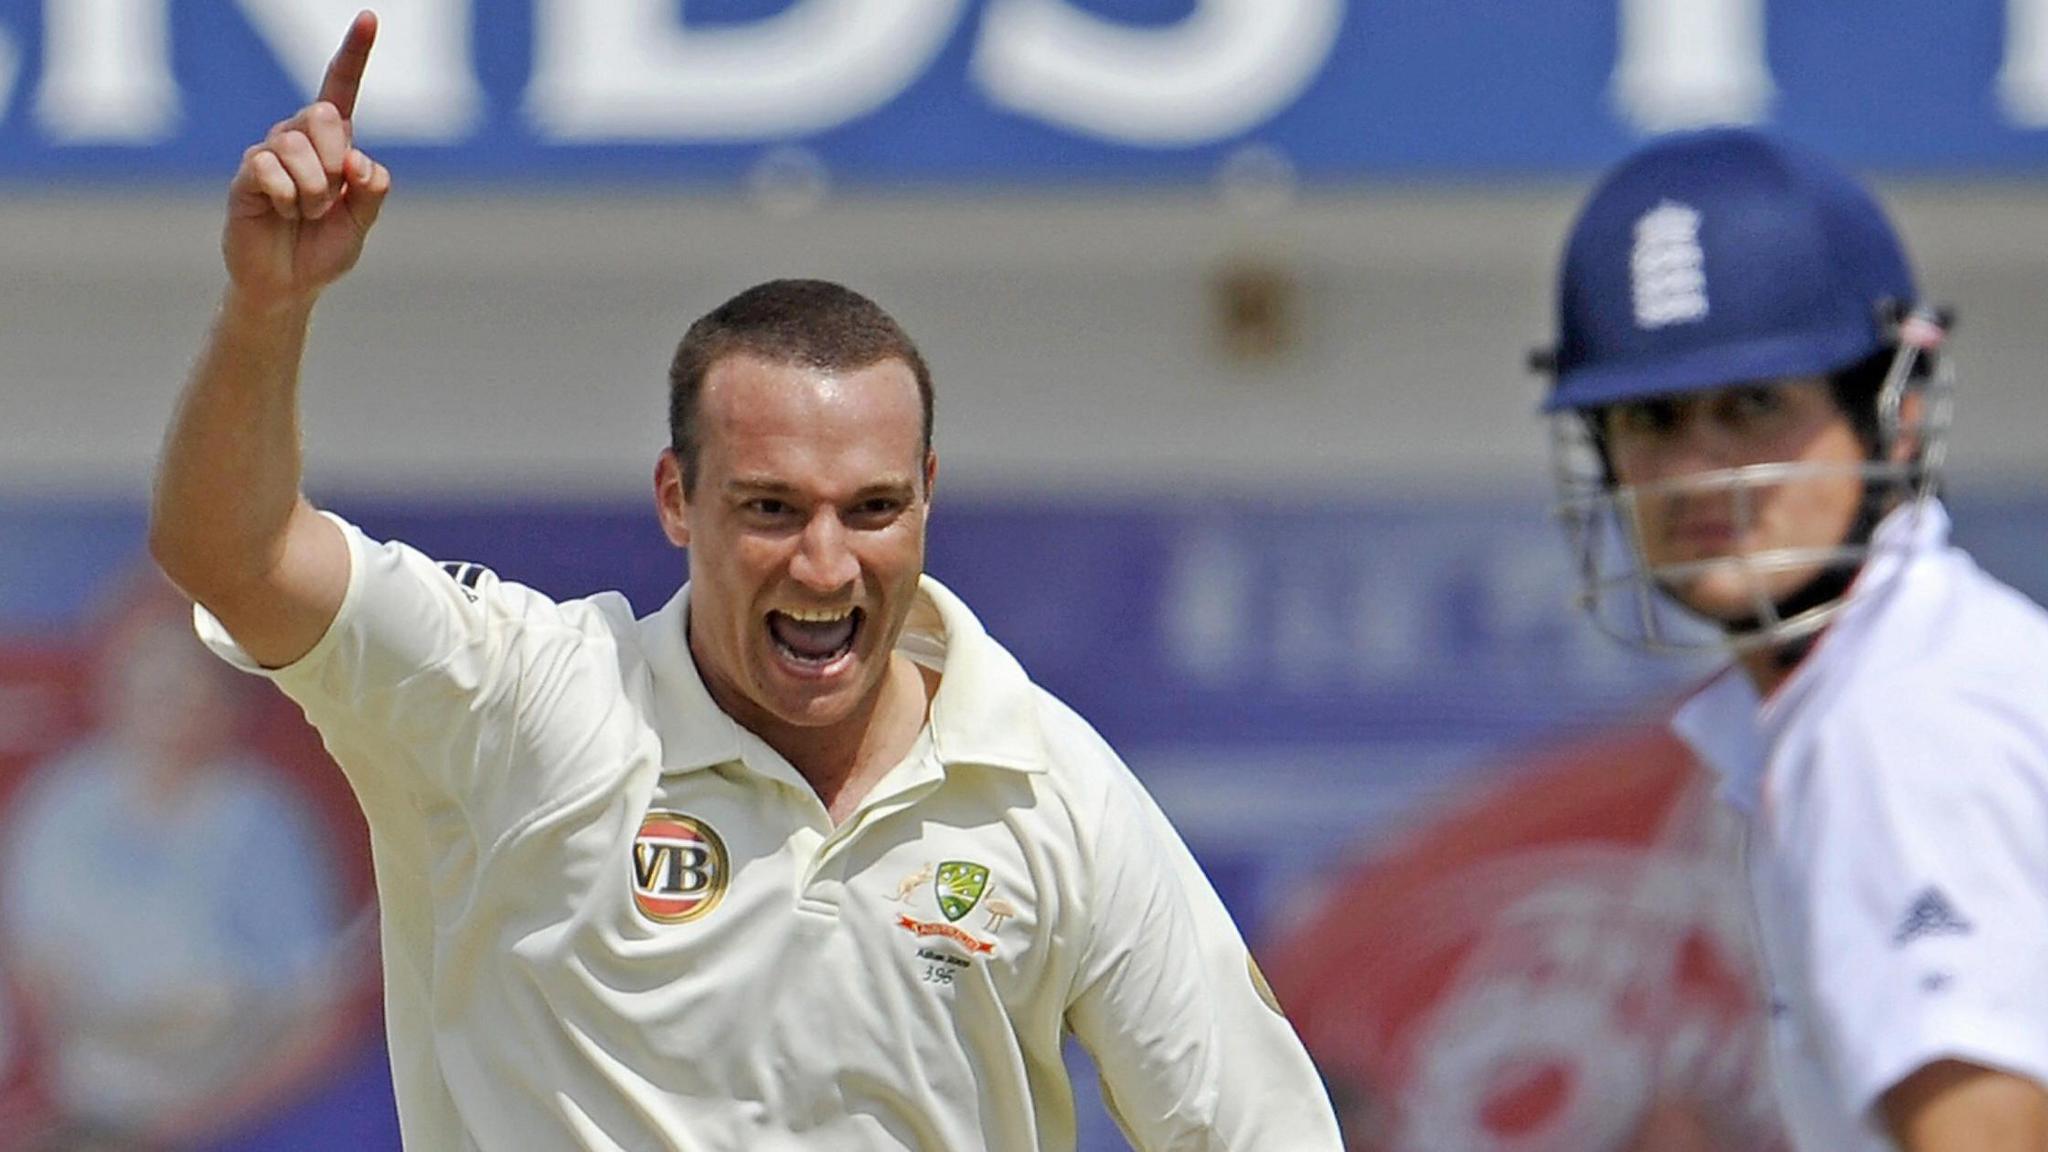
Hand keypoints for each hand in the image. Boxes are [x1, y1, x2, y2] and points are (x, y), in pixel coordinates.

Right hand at [223, 10, 390, 307]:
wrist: (289, 286)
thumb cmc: (324, 248)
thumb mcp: (362, 222)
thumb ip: (372, 190)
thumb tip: (359, 160)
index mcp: (332, 144)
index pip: (341, 88)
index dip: (354, 53)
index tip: (369, 17)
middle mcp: (298, 139)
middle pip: (322, 114)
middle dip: (335, 158)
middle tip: (331, 198)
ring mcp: (268, 154)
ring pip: (297, 147)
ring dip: (314, 190)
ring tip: (307, 213)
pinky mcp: (246, 175)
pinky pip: (268, 168)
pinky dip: (286, 196)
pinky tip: (282, 212)